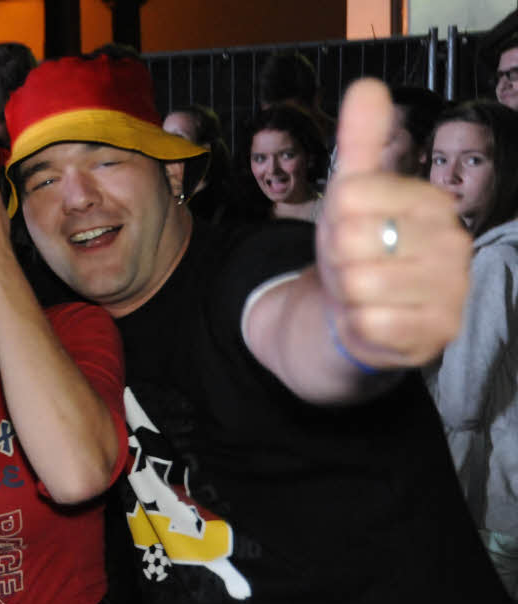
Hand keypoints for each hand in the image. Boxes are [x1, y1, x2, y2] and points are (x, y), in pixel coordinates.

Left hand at [316, 78, 470, 368]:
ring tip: (360, 293)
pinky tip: (369, 320)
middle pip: (354, 241)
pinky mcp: (436, 334)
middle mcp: (452, 244)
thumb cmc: (357, 251)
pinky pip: (372, 324)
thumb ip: (359, 143)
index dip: (333, 217)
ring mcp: (450, 292)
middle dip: (338, 258)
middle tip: (352, 265)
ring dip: (346, 294)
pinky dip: (357, 325)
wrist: (356, 315)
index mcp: (432, 203)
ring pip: (361, 284)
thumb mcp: (351, 196)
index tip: (347, 229)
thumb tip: (366, 86)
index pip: (355, 194)